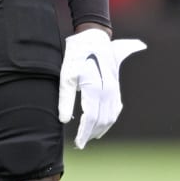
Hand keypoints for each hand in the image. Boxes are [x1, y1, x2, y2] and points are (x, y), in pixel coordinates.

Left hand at [57, 28, 146, 148]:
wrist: (95, 37)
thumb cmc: (77, 55)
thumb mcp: (66, 75)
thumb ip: (65, 99)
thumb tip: (64, 120)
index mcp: (96, 90)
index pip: (91, 119)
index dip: (84, 133)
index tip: (78, 144)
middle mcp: (108, 91)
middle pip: (102, 120)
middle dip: (91, 133)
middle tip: (81, 143)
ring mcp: (114, 89)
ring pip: (111, 116)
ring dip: (101, 128)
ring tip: (90, 136)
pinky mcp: (115, 85)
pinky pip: (116, 108)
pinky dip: (110, 119)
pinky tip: (103, 124)